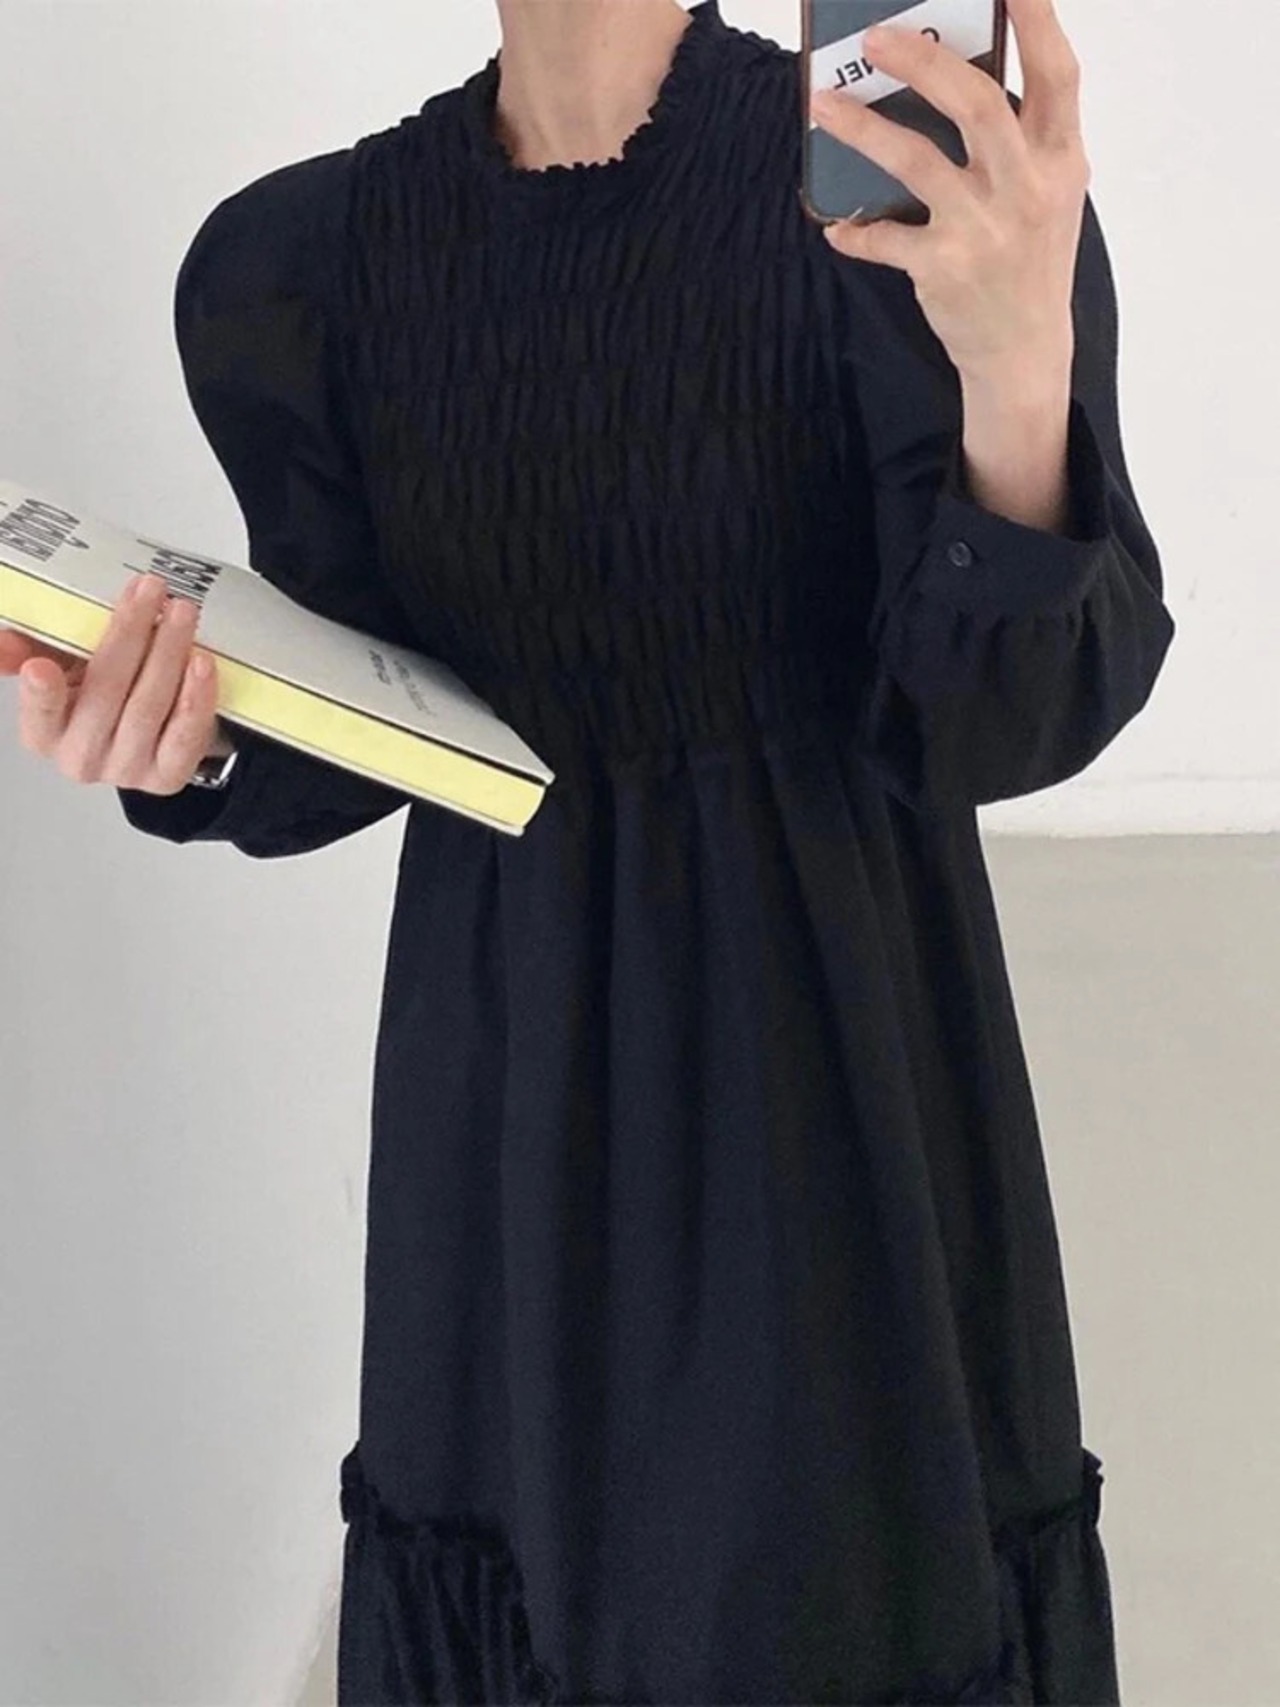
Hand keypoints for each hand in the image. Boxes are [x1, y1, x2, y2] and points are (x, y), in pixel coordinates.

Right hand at [0, 573, 224, 795]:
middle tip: (149, 592)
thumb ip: (35, 644)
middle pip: (105, 693)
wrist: (151, 729)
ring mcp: (126, 768)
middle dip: (130, 634)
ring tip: (182, 613)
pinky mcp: (168, 774)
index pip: (39, 715)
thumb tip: (6, 642)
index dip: (40, 694)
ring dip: (168, 652)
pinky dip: (195, 696)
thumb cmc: (104, 690)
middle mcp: (81, 756)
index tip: (41, 668)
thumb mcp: (64, 662)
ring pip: (148, 707)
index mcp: (45, 732)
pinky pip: (185, 735)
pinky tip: (200, 662)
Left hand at [810, 0, 1088, 379]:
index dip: (1037, 18)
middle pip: (978, 103)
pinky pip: (885, 237)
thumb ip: (1021, 136)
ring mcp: (985, 228)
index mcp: (1060, 158)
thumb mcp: (1048, 191)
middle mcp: (1027, 187)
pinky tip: (838, 226)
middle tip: (875, 37)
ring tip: (823, 105)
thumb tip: (950, 72)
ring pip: (918, 161)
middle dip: (924, 61)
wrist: (1023, 352)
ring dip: (864, 128)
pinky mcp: (945, 268)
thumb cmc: (1030, 258)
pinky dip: (856, 230)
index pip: (1058, 73)